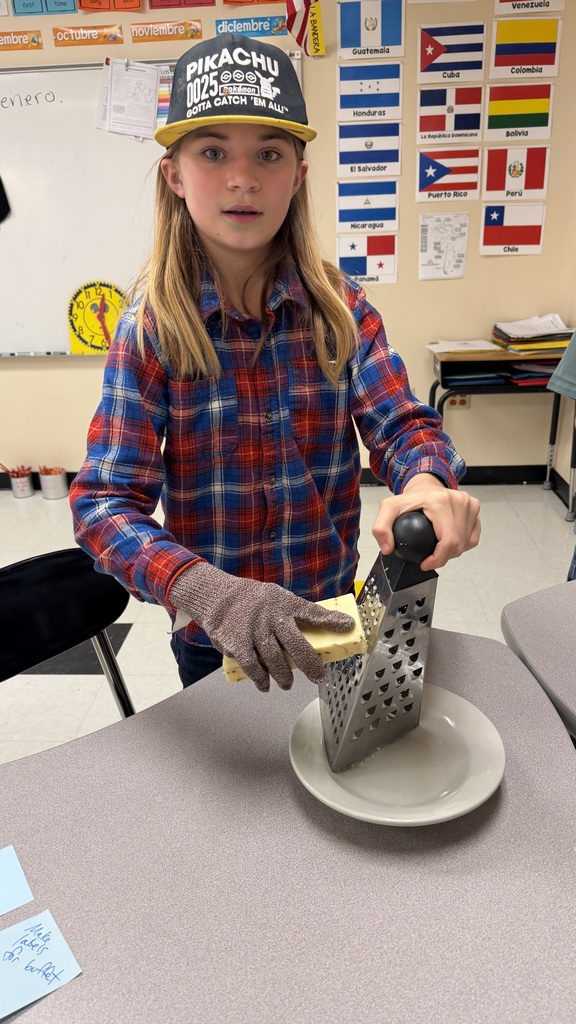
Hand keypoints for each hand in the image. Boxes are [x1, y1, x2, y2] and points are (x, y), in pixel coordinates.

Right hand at [169, 563, 355, 691]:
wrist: (218, 597)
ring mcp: (255, 630)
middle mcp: (271, 617)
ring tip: (287, 684)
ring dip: (284, 676)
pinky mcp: (237, 643)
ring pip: (275, 659)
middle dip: (310, 663)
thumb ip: (296, 613)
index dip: (331, 620)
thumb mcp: (277, 598)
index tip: (349, 627)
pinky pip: (253, 666)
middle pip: (296, 644)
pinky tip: (265, 685)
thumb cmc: (253, 601)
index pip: (312, 612)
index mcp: (284, 604)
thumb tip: (323, 625)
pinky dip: (260, 678)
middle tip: (318, 677)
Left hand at [372, 474, 480, 570]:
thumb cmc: (411, 498)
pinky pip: (472, 537)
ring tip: (437, 545)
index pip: (448, 541)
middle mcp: (459, 501)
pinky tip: (449, 539)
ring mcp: (469, 504)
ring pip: (466, 543)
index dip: (438, 559)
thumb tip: (387, 548)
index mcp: (440, 502)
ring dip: (452, 551)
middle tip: (429, 556)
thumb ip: (381, 528)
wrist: (424, 485)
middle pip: (458, 545)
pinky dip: (462, 544)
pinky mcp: (474, 508)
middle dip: (443, 557)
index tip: (425, 563)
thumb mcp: (388, 509)